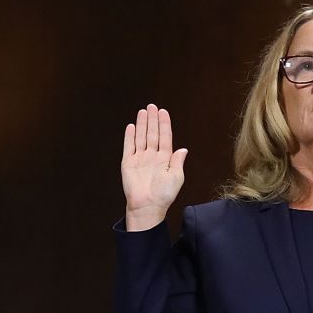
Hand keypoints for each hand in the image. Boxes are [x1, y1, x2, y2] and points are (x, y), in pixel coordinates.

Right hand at [121, 104, 187, 230]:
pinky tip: (132, 126)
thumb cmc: (163, 195)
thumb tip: (183, 149)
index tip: (163, 112)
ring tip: (143, 112)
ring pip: (141, 137)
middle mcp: (152, 156)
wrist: (147, 206)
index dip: (164, 124)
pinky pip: (129, 147)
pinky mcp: (128, 163)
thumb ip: (178, 162)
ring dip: (142, 124)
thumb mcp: (176, 177)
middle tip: (152, 106)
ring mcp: (140, 159)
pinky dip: (130, 136)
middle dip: (153, 120)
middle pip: (152, 134)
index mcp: (165, 159)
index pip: (165, 137)